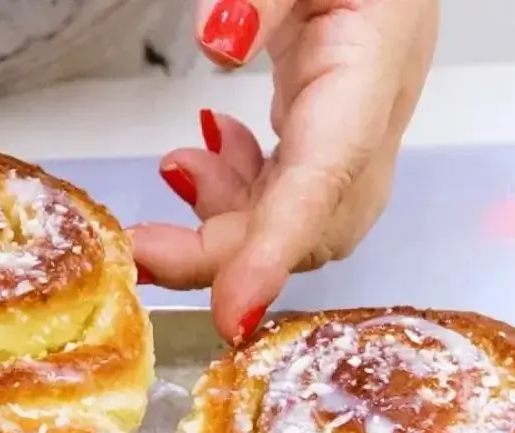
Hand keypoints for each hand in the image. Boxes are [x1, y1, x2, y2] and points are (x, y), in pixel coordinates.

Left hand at [129, 0, 438, 342]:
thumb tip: (220, 39)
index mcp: (375, 65)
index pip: (328, 177)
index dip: (277, 251)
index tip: (231, 312)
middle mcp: (371, 113)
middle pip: (309, 224)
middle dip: (223, 255)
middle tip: (139, 251)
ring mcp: (353, 127)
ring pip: (293, 219)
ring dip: (223, 224)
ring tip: (176, 169)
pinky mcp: (325, 128)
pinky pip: (284, 192)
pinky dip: (233, 196)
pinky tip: (199, 159)